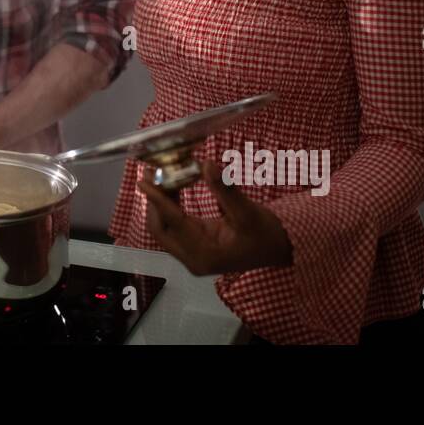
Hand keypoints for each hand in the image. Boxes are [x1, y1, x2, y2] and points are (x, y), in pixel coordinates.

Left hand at [137, 160, 292, 275]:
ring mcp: (192, 256)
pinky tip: (174, 185)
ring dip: (161, 202)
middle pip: (160, 229)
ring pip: (164, 227)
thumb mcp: (248, 211)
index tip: (143, 180)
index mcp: (204, 254)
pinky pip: (174, 226)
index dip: (157, 199)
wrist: (280, 248)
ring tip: (163, 174)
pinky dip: (170, 206)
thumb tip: (206, 165)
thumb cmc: (266, 233)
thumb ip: (225, 189)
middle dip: (154, 200)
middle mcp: (193, 259)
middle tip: (155, 171)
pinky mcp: (194, 248)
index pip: (173, 223)